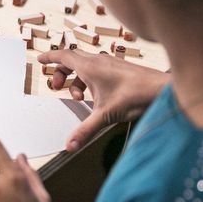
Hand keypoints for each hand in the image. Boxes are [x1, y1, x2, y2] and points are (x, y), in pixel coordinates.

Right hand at [38, 49, 169, 151]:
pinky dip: (89, 81)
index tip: (39, 60)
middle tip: (57, 87)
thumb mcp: (105, 115)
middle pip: (71, 60)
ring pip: (84, 66)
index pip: (63, 56)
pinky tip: (95, 97)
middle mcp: (98, 61)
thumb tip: (70, 145)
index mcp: (90, 67)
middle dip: (61, 73)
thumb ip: (85, 130)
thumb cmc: (137, 95)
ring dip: (76, 80)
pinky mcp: (117, 69)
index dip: (49, 57)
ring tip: (79, 98)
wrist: (162, 89)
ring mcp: (109, 64)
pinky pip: (95, 70)